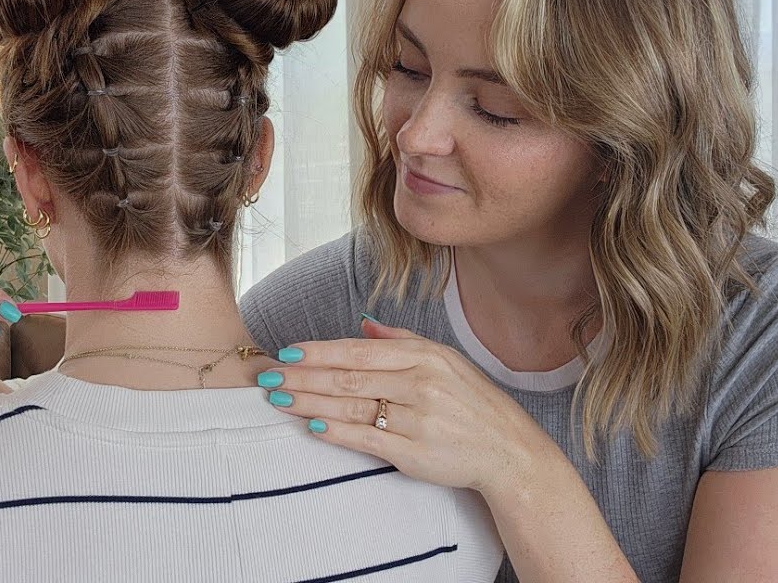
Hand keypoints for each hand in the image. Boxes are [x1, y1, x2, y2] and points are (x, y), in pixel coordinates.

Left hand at [259, 318, 557, 496]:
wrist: (509, 451)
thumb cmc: (474, 404)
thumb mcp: (447, 360)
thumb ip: (402, 341)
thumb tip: (362, 323)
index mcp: (425, 358)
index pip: (359, 350)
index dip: (319, 351)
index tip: (287, 351)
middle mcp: (420, 385)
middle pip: (348, 377)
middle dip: (302, 375)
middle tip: (268, 375)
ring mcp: (416, 420)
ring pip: (351, 406)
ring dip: (309, 402)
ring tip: (279, 397)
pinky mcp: (413, 453)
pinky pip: (365, 439)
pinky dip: (335, 432)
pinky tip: (311, 425)